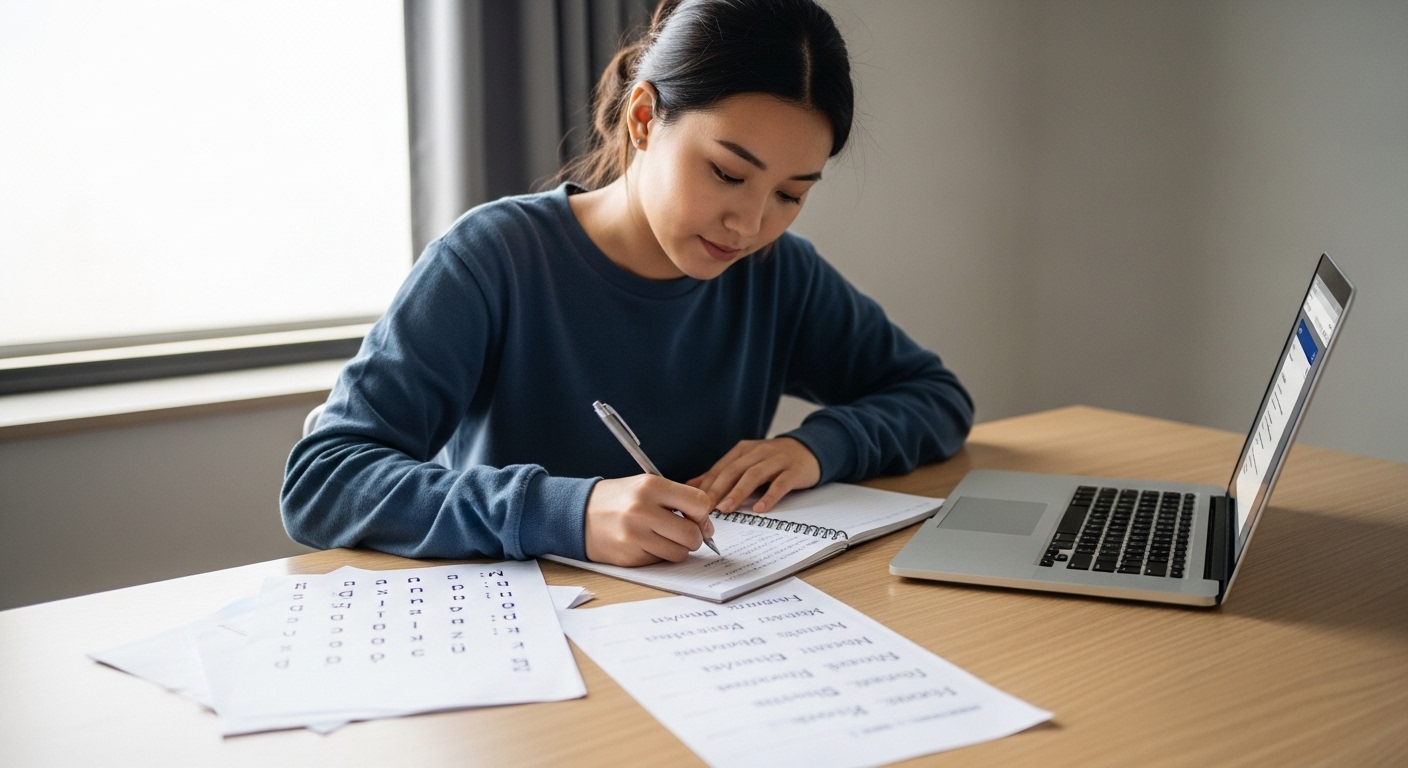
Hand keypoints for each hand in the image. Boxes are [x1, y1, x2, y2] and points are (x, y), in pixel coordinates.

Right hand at [584, 475, 715, 565]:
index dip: (703, 514)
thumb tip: (707, 527)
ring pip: (679, 553)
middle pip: (692, 534)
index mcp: (651, 486)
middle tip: (685, 533)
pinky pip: (660, 561)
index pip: (699, 503)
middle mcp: (642, 510)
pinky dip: (658, 555)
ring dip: (677, 548)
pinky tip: (644, 543)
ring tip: (662, 537)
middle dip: (695, 537)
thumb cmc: (619, 500)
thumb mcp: (645, 486)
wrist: (578, 514)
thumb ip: (677, 500)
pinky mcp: (629, 557)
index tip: (697, 518)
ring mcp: (634, 536)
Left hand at [687, 437, 820, 514]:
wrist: (810, 449)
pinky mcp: (793, 471)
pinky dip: (769, 496)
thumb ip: (721, 473)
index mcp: (744, 450)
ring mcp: (777, 461)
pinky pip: (780, 484)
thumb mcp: (748, 461)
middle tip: (704, 509)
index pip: (721, 468)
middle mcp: (758, 452)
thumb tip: (693, 485)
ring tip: (725, 509)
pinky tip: (759, 509)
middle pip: (733, 471)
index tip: (693, 503)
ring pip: (753, 475)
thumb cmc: (774, 460)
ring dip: (738, 492)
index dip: (706, 485)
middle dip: (717, 490)